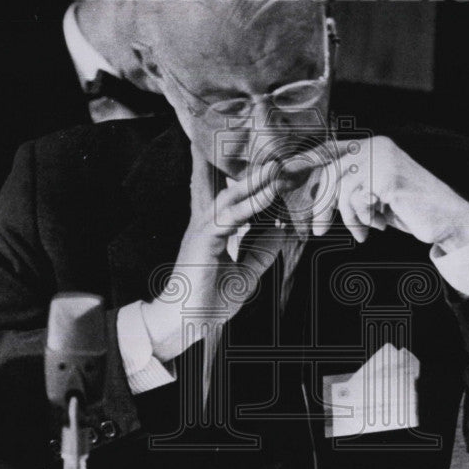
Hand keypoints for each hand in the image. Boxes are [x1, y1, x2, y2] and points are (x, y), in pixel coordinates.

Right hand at [138, 142, 293, 360]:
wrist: (186, 322)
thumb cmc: (208, 299)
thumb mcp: (246, 273)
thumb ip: (262, 251)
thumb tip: (282, 231)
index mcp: (212, 229)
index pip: (226, 193)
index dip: (243, 175)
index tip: (264, 158)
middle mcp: (206, 223)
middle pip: (222, 184)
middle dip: (243, 165)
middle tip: (266, 146)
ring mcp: (203, 230)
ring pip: (229, 194)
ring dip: (254, 178)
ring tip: (276, 164)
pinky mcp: (204, 240)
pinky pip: (232, 216)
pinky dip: (253, 203)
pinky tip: (270, 192)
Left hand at [285, 135, 468, 251]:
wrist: (447, 220)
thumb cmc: (409, 211)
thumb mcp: (372, 197)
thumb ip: (347, 190)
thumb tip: (310, 196)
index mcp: (371, 146)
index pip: (328, 149)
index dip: (305, 163)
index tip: (283, 178)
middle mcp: (376, 146)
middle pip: (329, 171)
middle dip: (318, 204)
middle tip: (315, 229)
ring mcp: (383, 159)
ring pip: (341, 188)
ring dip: (345, 218)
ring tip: (360, 232)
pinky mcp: (389, 176)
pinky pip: (357, 199)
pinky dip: (362, 219)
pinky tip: (375, 227)